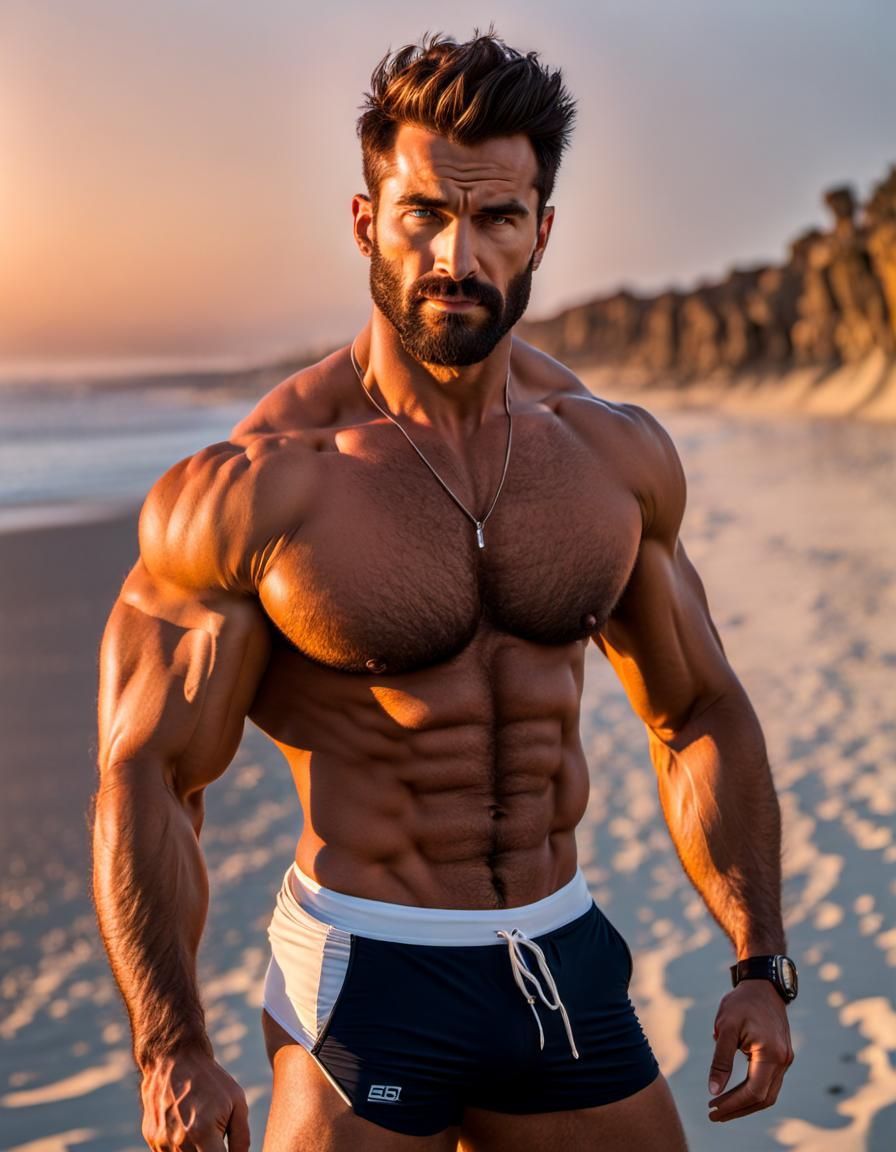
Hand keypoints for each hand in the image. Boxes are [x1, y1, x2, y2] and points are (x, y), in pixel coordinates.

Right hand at [140, 1048, 250, 1150]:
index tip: (227, 1146)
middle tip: (216, 1137)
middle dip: (211, 1151)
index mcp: (202, 1132)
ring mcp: (161, 1142)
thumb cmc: (210, 1080)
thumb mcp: (237, 1102)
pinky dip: (181, 1148)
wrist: (173, 1058)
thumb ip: (241, 1138)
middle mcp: (179, 1142)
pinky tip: (187, 1127)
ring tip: (201, 1127)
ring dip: (195, 1151)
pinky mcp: (151, 1138)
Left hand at [707, 980, 793, 1122]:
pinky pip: (768, 1082)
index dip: (733, 1104)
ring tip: (721, 1107)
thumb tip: (714, 1090)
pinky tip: (734, 1093)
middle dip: (738, 1109)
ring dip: (745, 1103)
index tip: (712, 1108)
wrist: (763, 984)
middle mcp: (783, 1061)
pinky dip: (752, 1091)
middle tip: (713, 1113)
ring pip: (767, 1093)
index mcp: (771, 1054)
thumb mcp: (725, 1028)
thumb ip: (721, 1060)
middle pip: (763, 1098)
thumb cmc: (742, 1003)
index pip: (753, 1092)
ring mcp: (785, 1059)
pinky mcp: (782, 1057)